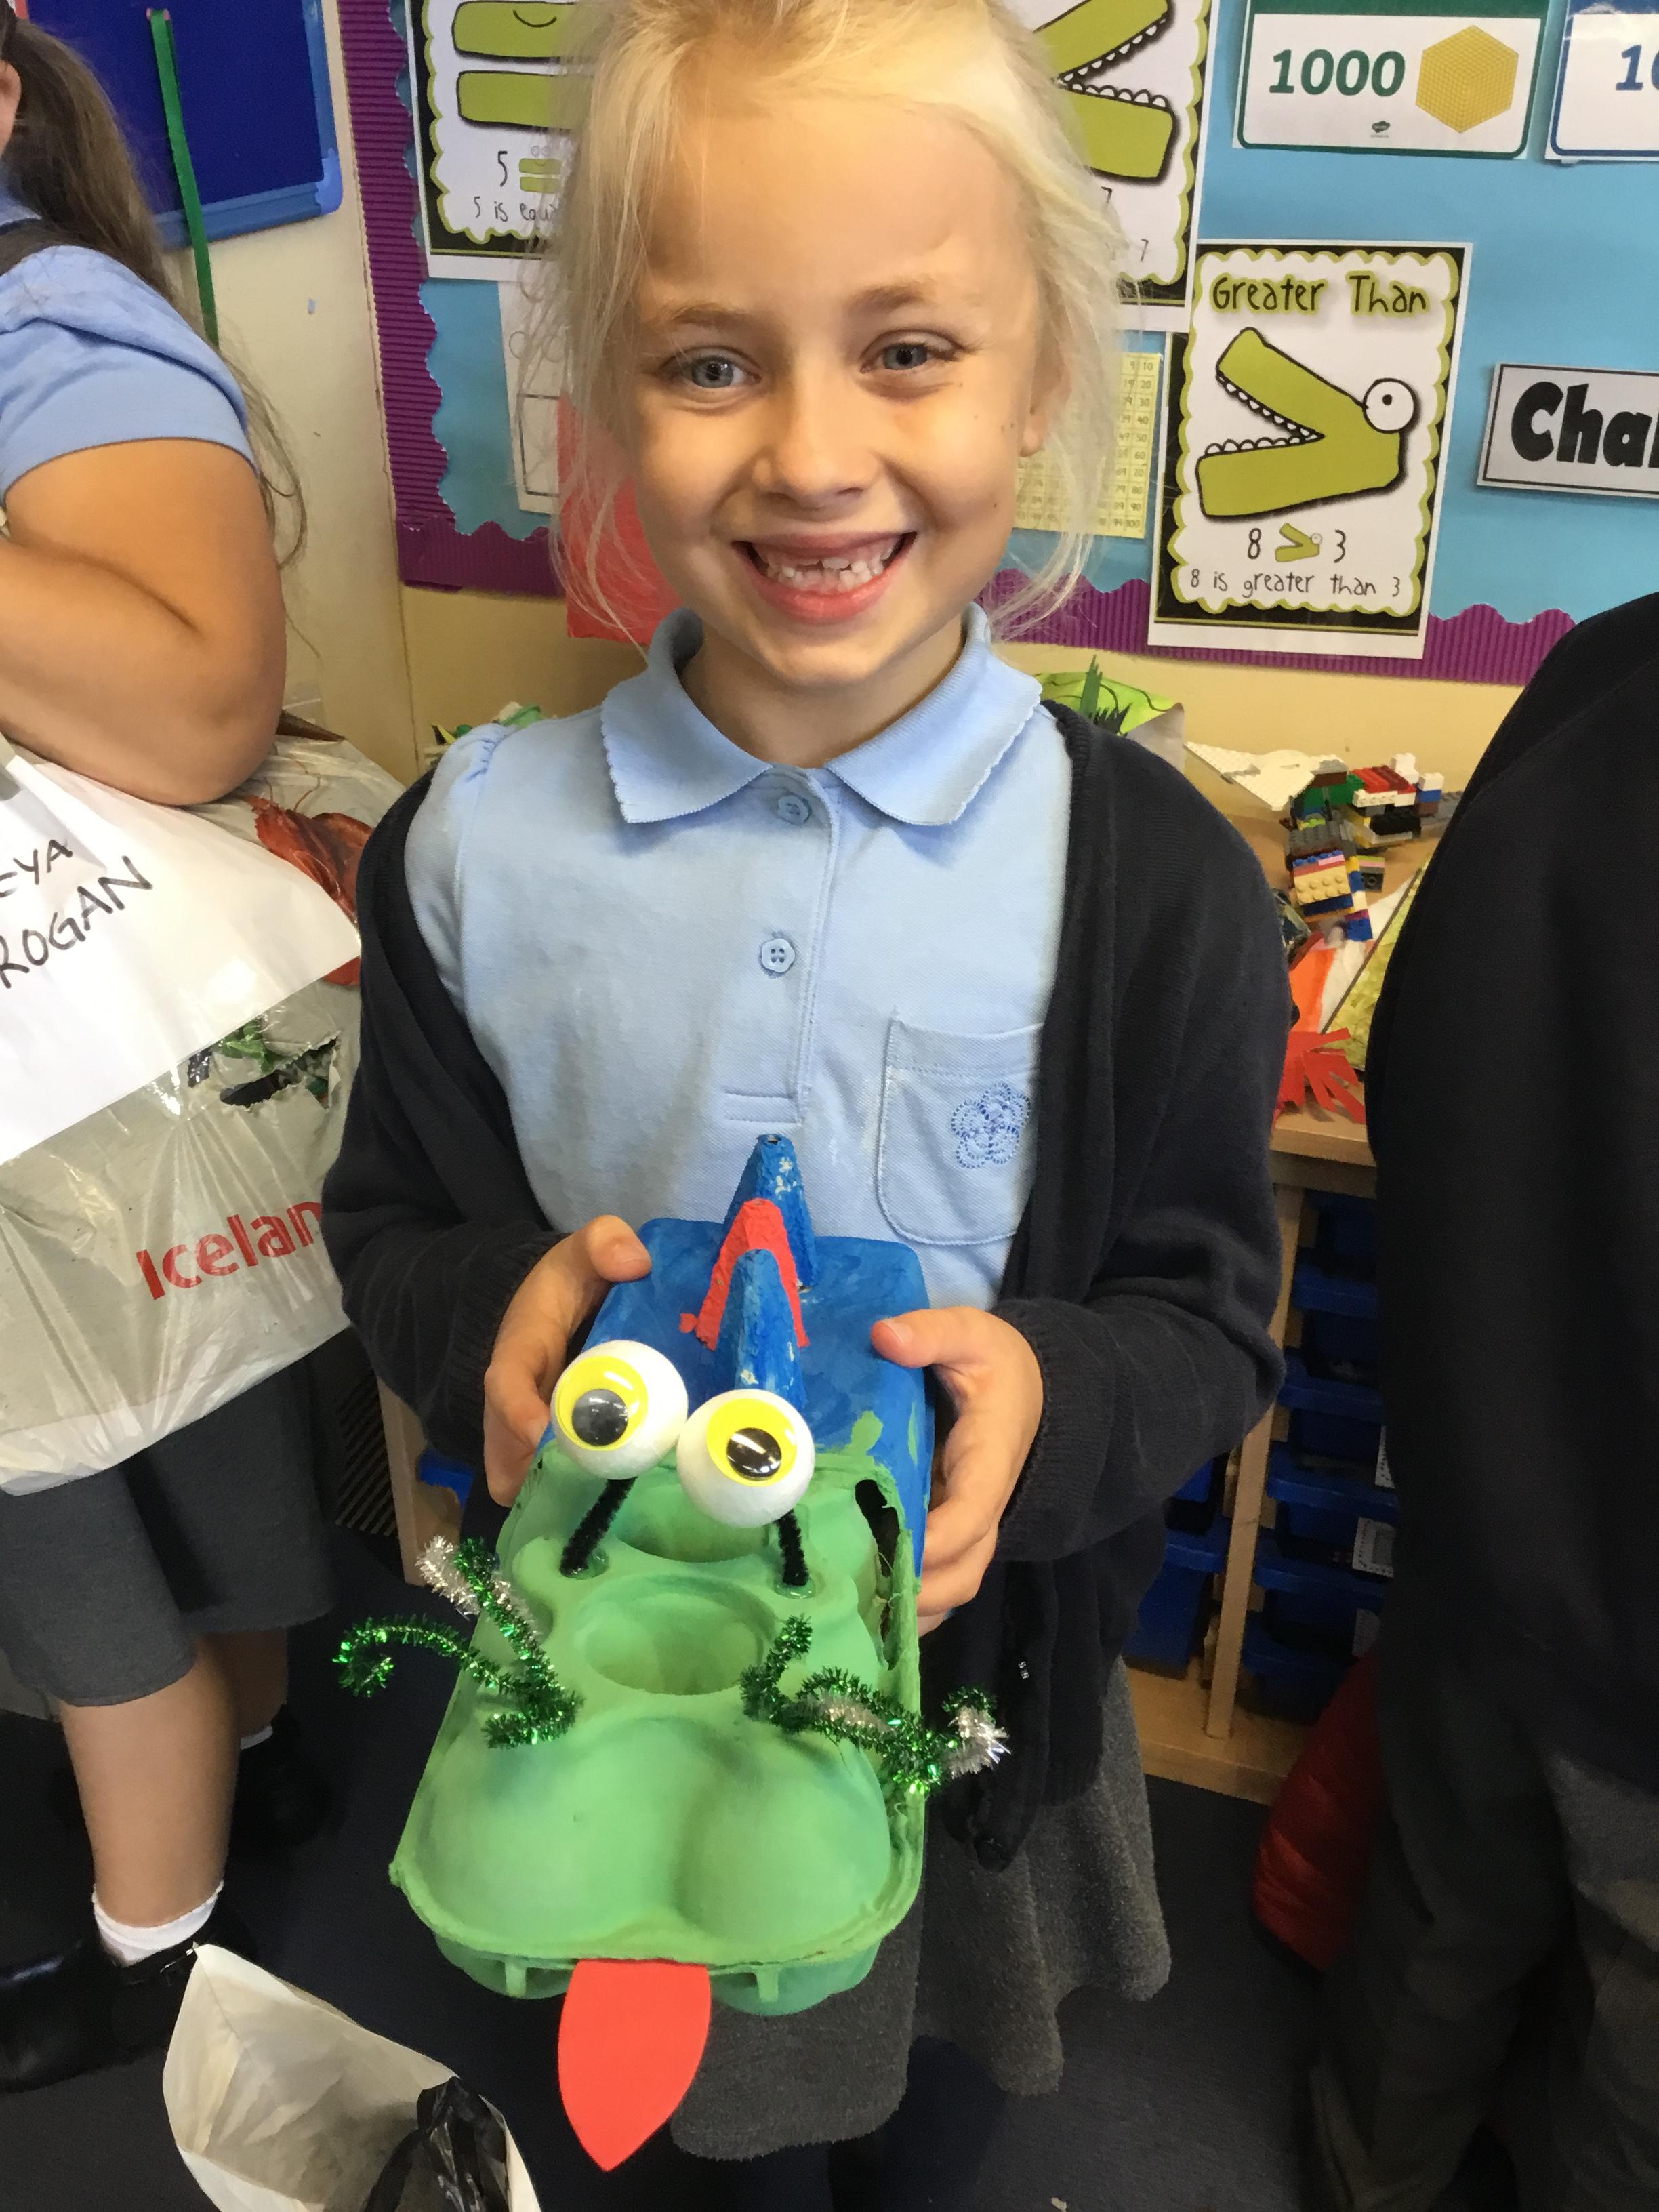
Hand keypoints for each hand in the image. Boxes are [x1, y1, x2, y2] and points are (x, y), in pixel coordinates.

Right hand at [482, 1217, 650, 1502]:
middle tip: (602, 1487)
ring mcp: (528, 1434)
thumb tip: (634, 1262)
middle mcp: (515, 1402)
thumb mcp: (584, 1251)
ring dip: (561, 1497)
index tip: (546, 1436)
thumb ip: (605, 1242)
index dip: (519, 1414)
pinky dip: (577, 1501)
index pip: (504, 1384)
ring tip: (619, 1501)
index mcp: (519, 1349)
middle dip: (543, 1477)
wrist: (557, 1307)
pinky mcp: (550, 1452)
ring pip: (526, 1482)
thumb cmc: (571, 1283)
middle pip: (507, 1455)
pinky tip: (627, 1504)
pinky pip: (551, 1488)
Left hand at [870, 1307, 1043, 1632]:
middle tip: (858, 1595)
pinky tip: (862, 1611)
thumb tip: (885, 1335)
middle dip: (922, 1592)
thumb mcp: (971, 1334)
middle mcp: (982, 1504)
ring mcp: (966, 1523)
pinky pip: (937, 1579)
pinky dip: (909, 1604)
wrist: (1029, 1387)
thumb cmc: (996, 1363)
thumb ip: (932, 1333)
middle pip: (965, 1569)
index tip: (897, 1548)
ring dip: (913, 1609)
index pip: (972, 1513)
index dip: (938, 1538)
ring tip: (852, 1615)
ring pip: (953, 1585)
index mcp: (989, 1461)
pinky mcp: (948, 1531)